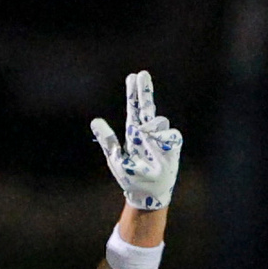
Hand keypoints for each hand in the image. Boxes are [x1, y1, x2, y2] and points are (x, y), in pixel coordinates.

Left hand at [90, 70, 182, 209]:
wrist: (147, 194)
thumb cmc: (131, 178)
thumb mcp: (116, 159)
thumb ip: (107, 139)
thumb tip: (95, 120)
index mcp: (133, 133)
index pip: (134, 108)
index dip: (134, 93)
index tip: (133, 76)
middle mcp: (148, 133)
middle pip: (147, 107)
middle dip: (145, 91)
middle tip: (142, 74)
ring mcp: (160, 139)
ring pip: (159, 120)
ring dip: (151, 124)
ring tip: (145, 135)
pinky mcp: (172, 148)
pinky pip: (172, 134)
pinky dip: (164, 136)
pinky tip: (157, 142)